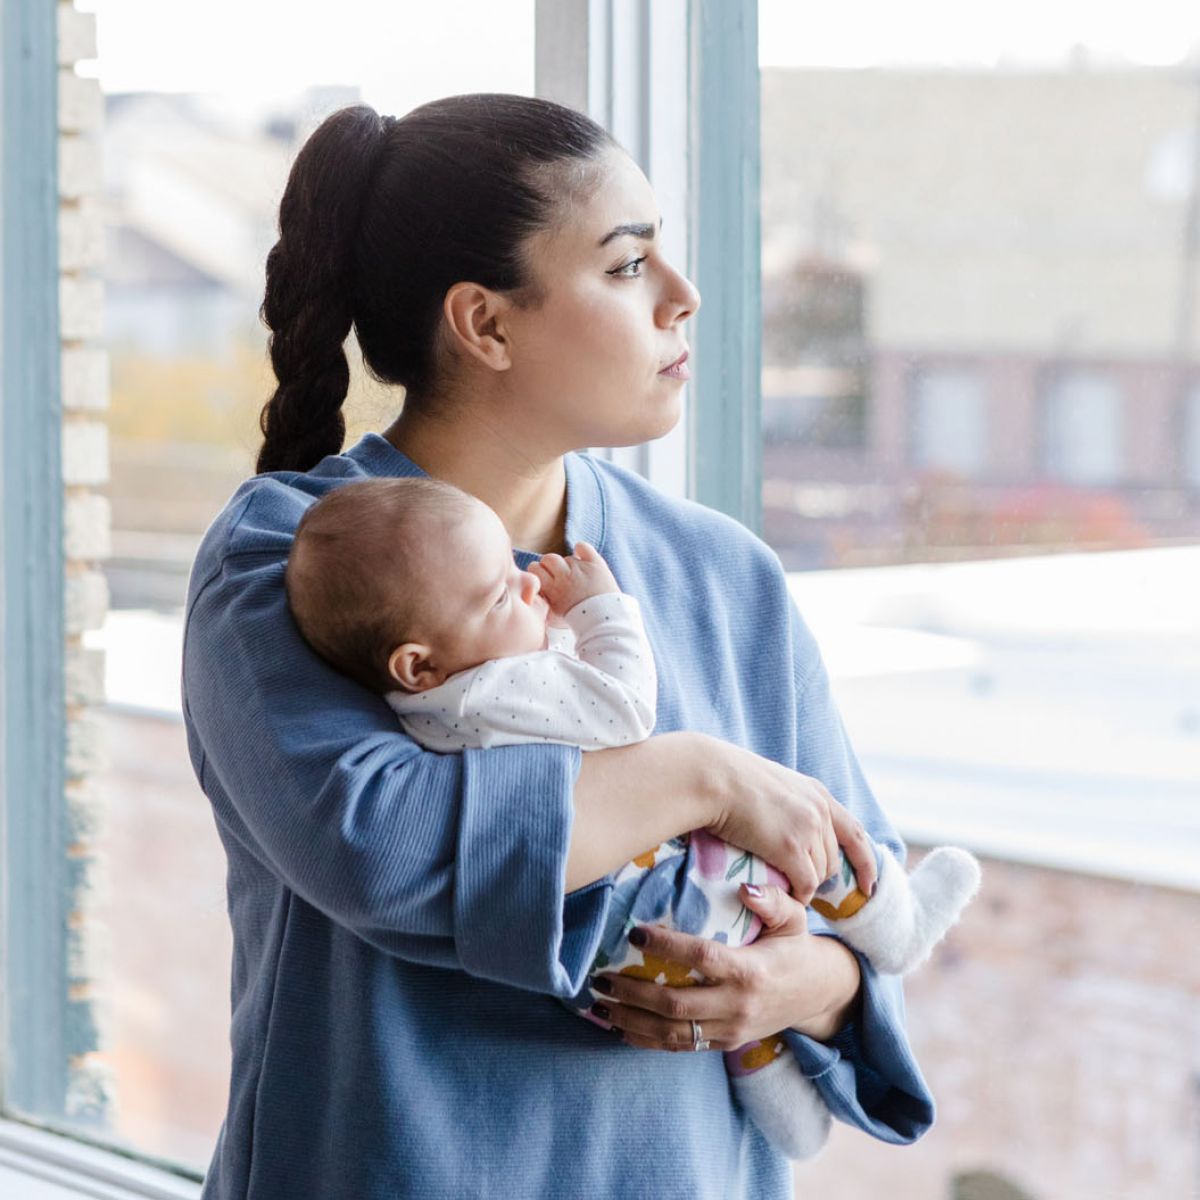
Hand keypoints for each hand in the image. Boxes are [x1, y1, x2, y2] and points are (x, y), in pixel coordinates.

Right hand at [528, 541, 618, 615]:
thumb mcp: (553, 617)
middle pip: (548, 558)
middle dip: (550, 565)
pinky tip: (581, 557)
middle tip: (558, 575)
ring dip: (568, 565)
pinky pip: (583, 547)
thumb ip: (542, 602)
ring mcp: (580, 568)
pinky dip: (580, 549)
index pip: (534, 568)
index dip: (538, 571)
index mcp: (552, 589)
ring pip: (567, 557)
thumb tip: (535, 594)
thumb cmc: (580, 621)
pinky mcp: (596, 564)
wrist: (605, 620)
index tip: (543, 577)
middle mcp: (565, 576)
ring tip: (576, 578)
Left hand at [590, 884, 860, 1050]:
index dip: (667, 946)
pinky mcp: (725, 1043)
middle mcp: (737, 1005)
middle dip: (634, 993)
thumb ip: (772, 901)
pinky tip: (619, 1028)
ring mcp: (730, 1029)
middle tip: (601, 977)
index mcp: (750, 970)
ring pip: (672, 1033)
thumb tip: (744, 888)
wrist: (819, 995)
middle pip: (677, 1004)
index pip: (701, 958)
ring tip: (599, 1004)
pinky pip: (680, 1047)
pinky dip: (646, 1041)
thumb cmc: (798, 948)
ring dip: (631, 1021)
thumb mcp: (794, 919)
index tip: (635, 932)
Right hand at [700, 737, 877, 903]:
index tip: (869, 883)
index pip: (854, 832)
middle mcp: (819, 810)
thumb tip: (783, 821)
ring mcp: (807, 829)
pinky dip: (798, 894)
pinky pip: (805, 885)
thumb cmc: (728, 778)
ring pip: (819, 874)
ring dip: (805, 885)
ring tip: (784, 887)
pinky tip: (786, 895)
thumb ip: (787, 802)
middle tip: (801, 885)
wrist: (712, 777)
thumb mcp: (771, 784)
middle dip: (821, 876)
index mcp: (817, 792)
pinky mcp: (790, 848)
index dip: (865, 861)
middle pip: (833, 859)